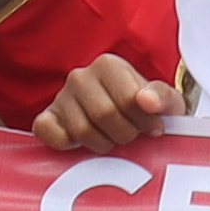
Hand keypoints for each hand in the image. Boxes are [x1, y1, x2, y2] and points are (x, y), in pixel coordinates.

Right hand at [25, 52, 174, 157]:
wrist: (119, 118)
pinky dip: (67, 145)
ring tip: (111, 139)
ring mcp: (60, 97)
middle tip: (131, 135)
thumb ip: (163, 98)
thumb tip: (147, 101)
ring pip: (82, 130)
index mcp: (108, 65)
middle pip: (105, 114)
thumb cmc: (142, 109)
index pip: (129, 99)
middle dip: (125, 134)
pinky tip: (82, 143)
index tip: (152, 127)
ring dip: (102, 144)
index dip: (145, 121)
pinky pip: (51, 135)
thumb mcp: (163, 101)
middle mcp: (80, 76)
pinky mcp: (46, 118)